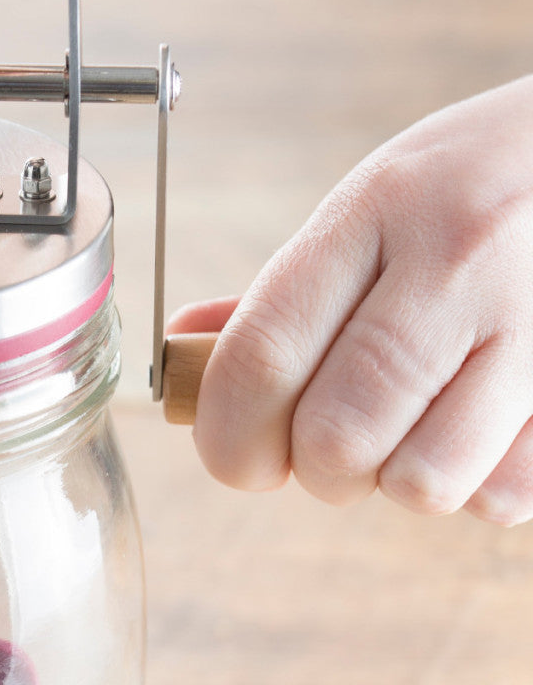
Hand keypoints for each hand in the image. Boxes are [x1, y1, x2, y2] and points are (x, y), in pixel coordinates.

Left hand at [168, 75, 532, 525]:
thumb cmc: (475, 189)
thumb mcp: (374, 206)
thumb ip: (283, 292)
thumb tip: (183, 351)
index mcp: (376, 212)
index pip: (262, 355)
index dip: (228, 435)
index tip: (233, 458)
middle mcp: (458, 262)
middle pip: (336, 436)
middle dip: (314, 470)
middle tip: (330, 448)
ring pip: (421, 482)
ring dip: (399, 482)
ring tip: (416, 431)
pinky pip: (507, 495)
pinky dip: (481, 488)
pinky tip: (486, 431)